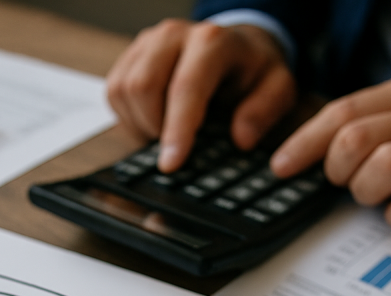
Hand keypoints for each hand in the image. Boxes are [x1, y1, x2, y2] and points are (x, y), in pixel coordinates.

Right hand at [106, 19, 296, 171]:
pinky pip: (113, 92)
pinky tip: (154, 121)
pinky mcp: (129, 56)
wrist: (235, 46)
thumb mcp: (276, 87)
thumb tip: (242, 139)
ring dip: (142, 124)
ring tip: (169, 131)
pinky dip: (129, 117)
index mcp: (211, 42)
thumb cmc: (252, 70)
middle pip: (142, 86)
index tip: (171, 165)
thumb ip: (264, 111)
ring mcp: (147, 43)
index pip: (185, 87)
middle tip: (178, 146)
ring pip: (123, 91)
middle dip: (155, 128)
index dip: (176, 130)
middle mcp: (173, 35)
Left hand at [270, 73, 390, 230]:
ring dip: (364, 192)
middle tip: (345, 183)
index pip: (344, 111)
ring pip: (382, 167)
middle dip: (336, 170)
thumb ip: (376, 124)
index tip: (281, 166)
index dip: (304, 142)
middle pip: (356, 138)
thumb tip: (316, 153)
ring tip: (375, 198)